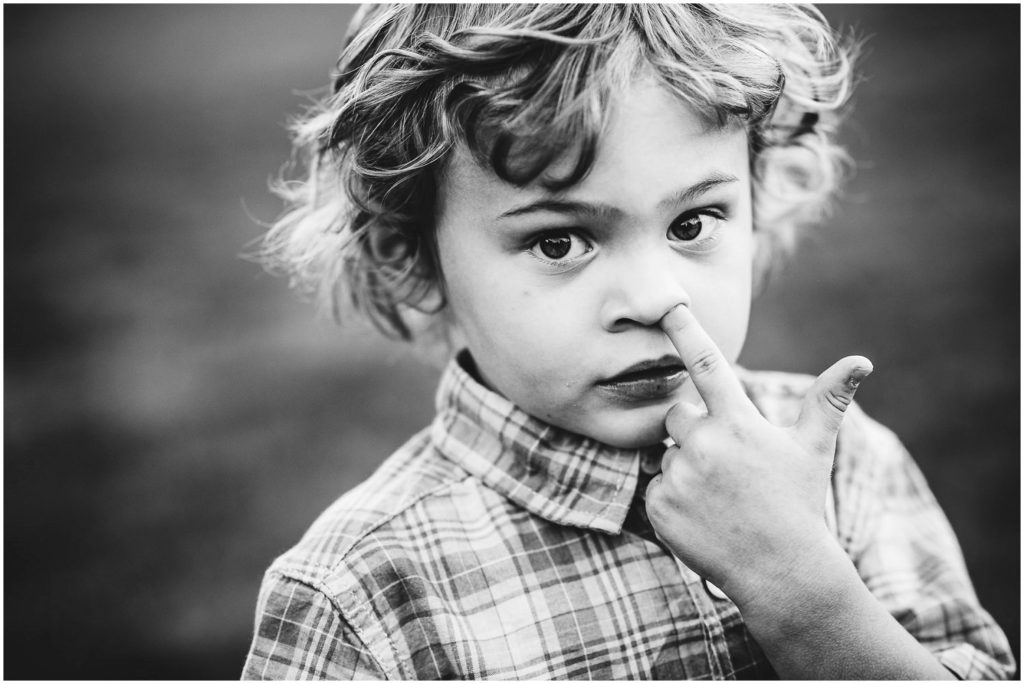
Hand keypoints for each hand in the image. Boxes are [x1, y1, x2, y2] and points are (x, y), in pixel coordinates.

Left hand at [645, 304, 872, 608]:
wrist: (782, 574)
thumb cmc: (798, 505)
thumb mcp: (813, 450)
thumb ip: (827, 401)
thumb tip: (861, 360)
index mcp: (738, 423)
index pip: (707, 365)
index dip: (686, 331)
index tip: (668, 306)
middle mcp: (704, 444)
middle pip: (676, 414)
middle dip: (693, 429)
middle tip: (726, 464)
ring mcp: (679, 477)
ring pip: (666, 454)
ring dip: (685, 467)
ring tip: (720, 497)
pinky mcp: (660, 507)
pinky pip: (655, 489)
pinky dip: (673, 500)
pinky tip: (704, 517)